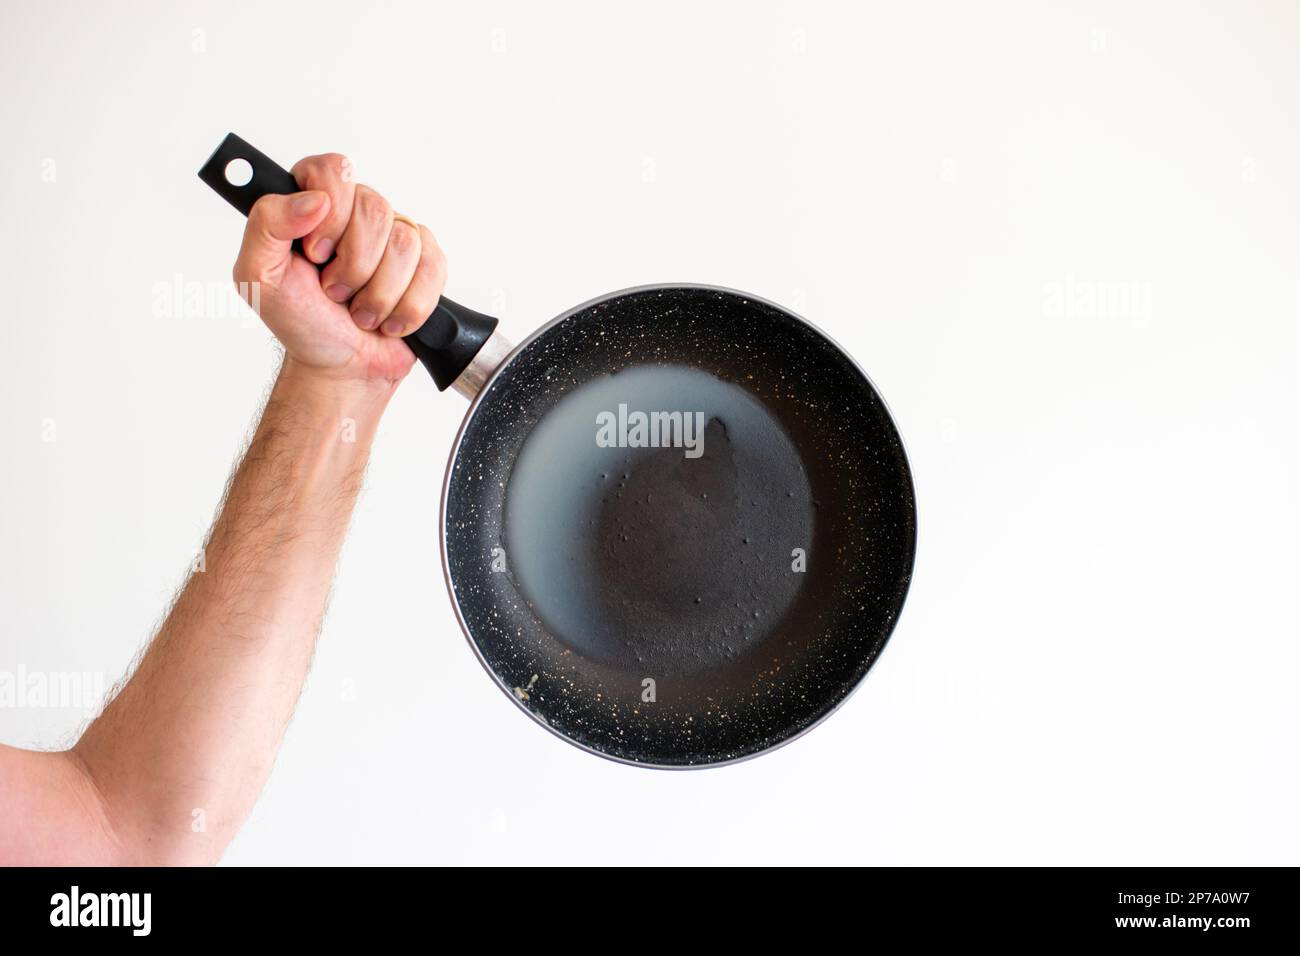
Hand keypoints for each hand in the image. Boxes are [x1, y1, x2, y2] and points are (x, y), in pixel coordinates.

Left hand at [232, 153, 446, 385]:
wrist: (340, 367)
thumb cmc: (301, 322)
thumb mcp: (257, 276)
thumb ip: (266, 224)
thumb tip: (313, 198)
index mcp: (314, 204)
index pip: (332, 170)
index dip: (330, 213)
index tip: (315, 255)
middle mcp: (357, 212)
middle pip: (375, 208)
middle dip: (354, 266)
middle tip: (334, 292)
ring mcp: (396, 236)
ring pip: (406, 243)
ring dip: (379, 293)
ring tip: (360, 311)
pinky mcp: (427, 262)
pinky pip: (432, 268)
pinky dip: (409, 305)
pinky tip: (389, 319)